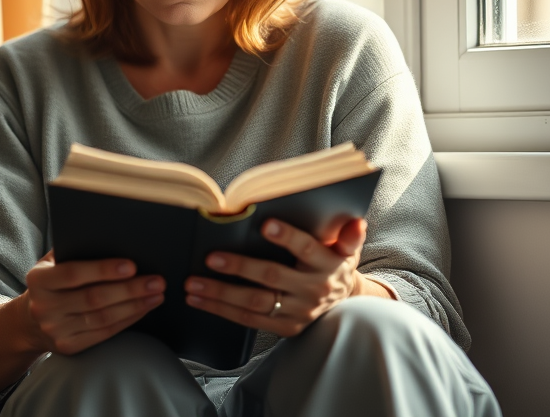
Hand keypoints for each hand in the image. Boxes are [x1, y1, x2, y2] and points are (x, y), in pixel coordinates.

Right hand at [23, 251, 164, 354]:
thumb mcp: (51, 262)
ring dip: (134, 306)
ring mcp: (56, 330)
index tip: (132, 265)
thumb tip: (112, 237)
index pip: (74, 274)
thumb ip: (74, 250)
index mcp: (38, 280)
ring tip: (157, 294)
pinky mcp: (68, 347)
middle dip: (129, 289)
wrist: (30, 321)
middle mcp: (44, 307)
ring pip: (103, 318)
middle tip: (157, 281)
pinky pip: (104, 333)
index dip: (103, 270)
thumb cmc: (52, 281)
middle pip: (93, 298)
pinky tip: (143, 308)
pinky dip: (128, 320)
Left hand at [183, 218, 383, 336]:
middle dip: (240, 267)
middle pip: (272, 278)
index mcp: (328, 265)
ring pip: (255, 303)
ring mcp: (297, 312)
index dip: (287, 237)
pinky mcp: (285, 328)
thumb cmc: (336, 266)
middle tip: (211, 257)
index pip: (307, 248)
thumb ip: (349, 236)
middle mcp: (312, 290)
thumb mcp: (347, 250)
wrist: (345, 306)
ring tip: (193, 284)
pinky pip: (249, 320)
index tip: (265, 224)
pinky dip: (222, 310)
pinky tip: (199, 300)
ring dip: (221, 294)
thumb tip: (356, 222)